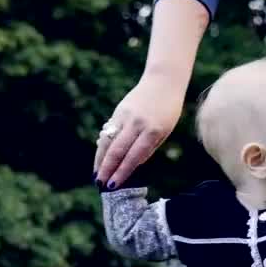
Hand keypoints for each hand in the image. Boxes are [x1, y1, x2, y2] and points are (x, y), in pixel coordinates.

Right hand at [93, 72, 184, 188]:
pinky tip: (100, 158)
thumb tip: (131, 165)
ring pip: (108, 141)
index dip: (122, 172)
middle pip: (117, 150)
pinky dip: (103, 146)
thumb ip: (147, 148)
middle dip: (107, 169)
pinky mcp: (119, 111)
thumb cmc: (168, 111)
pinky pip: (108, 132)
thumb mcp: (164, 132)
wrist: (163, 81)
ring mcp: (125, 116)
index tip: (113, 185)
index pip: (133, 156)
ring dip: (100, 159)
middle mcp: (137, 124)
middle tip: (99, 184)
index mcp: (152, 131)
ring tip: (96, 174)